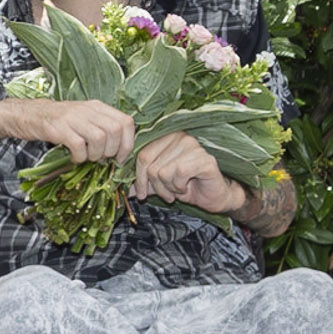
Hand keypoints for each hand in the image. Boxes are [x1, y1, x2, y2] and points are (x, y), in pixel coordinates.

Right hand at [0, 97, 135, 164]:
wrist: (25, 114)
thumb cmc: (57, 120)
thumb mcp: (83, 117)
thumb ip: (101, 127)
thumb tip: (120, 149)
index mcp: (97, 106)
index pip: (126, 122)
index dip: (128, 143)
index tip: (120, 157)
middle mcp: (87, 109)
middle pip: (115, 131)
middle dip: (112, 151)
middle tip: (101, 158)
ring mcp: (72, 118)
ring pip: (100, 138)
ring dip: (96, 155)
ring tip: (87, 157)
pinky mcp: (57, 128)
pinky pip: (79, 146)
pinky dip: (80, 157)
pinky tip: (74, 158)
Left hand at [132, 129, 246, 215]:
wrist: (212, 196)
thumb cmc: (186, 186)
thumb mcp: (158, 183)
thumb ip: (142, 181)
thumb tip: (119, 185)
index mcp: (167, 137)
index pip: (142, 155)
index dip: (138, 178)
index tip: (141, 193)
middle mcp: (180, 136)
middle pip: (151, 165)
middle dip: (156, 186)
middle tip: (167, 192)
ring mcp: (194, 146)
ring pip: (163, 171)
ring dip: (169, 188)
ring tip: (178, 188)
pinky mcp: (205, 159)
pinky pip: (179, 173)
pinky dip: (180, 186)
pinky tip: (187, 186)